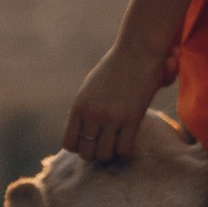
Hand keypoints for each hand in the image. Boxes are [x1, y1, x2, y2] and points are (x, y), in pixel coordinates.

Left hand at [62, 38, 175, 166]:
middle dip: (96, 153)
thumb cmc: (115, 68)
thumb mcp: (90, 87)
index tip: (91, 142)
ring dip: (112, 154)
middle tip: (106, 146)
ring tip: (117, 145)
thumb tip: (84, 132)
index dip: (80, 147)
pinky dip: (126, 152)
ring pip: (105, 155)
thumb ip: (85, 108)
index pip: (69, 143)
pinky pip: (124, 150)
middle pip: (87, 153)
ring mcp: (111, 117)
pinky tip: (129, 143)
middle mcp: (92, 113)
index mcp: (78, 106)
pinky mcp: (131, 119)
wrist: (137, 51)